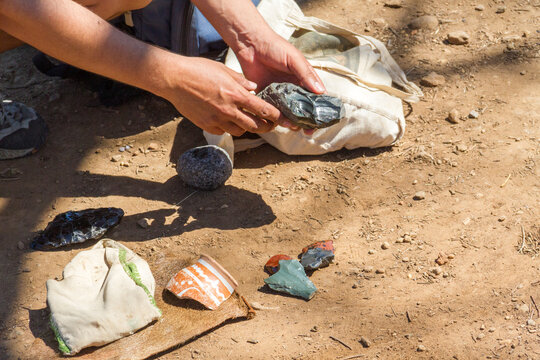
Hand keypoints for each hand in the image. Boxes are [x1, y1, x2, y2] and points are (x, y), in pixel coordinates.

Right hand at [163, 56, 280, 135]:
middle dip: (265, 127)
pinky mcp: (206, 125)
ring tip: (249, 122)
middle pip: (254, 126)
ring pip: (240, 131)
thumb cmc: (198, 70)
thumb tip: (254, 89)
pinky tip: (228, 121)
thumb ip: (241, 81)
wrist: (174, 79)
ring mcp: (217, 119)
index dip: (274, 116)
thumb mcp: (223, 70)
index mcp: (235, 94)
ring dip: (247, 128)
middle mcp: (228, 110)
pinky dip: (228, 128)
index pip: (262, 110)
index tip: (280, 118)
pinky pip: (223, 131)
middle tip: (269, 125)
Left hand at [236, 32, 324, 134]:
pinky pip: (272, 110)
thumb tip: (320, 92)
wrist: (251, 44)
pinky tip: (277, 123)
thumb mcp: (294, 59)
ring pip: (288, 113)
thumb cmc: (275, 47)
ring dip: (291, 121)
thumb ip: (306, 74)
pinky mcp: (266, 96)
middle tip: (306, 131)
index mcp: (304, 80)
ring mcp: (280, 94)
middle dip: (306, 121)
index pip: (316, 98)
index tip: (320, 122)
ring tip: (292, 126)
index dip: (319, 111)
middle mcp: (293, 88)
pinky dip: (275, 118)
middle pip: (303, 109)